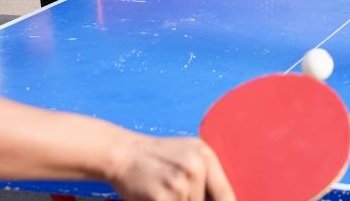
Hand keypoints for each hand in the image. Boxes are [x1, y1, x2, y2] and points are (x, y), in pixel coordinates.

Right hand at [108, 135, 233, 200]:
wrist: (124, 153)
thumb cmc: (158, 157)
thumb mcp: (189, 156)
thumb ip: (208, 177)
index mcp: (205, 156)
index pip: (226, 195)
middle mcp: (195, 167)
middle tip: (173, 187)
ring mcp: (178, 182)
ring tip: (164, 190)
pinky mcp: (161, 196)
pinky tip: (156, 195)